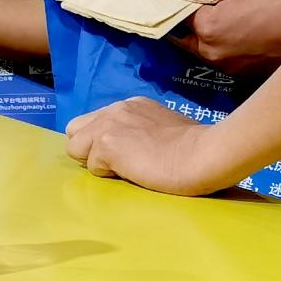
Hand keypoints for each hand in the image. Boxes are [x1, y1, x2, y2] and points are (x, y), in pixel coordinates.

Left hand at [65, 98, 232, 195]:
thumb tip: (128, 148)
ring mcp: (109, 125)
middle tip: (115, 164)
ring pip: (75, 149)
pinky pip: (92, 167)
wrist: (205, 154)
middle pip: (74, 130)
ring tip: (127, 169)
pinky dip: (108, 175)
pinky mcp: (107, 144)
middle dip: (87, 149)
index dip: (100, 141)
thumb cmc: (196, 149)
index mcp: (130, 105)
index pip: (94, 121)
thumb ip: (140, 131)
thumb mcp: (163, 129)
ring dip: (96, 163)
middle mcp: (115, 109)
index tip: (122, 154)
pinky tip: (134, 173)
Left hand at [168, 0, 280, 74]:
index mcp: (206, 29)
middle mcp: (210, 53)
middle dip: (190, 20)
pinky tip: (240, 30)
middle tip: (208, 2)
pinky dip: (222, 44)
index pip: (177, 14)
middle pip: (186, 34)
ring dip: (205, 33)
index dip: (181, 1)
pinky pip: (221, 56)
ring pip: (202, 47)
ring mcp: (226, 67)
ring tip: (227, 15)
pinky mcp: (241, 73)